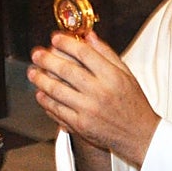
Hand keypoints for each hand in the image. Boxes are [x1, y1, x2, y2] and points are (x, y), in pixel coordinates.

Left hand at [27, 30, 160, 168]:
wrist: (139, 135)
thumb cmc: (133, 102)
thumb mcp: (126, 74)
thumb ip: (107, 54)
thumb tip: (88, 35)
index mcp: (112, 76)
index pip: (84, 53)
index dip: (66, 43)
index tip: (54, 38)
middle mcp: (100, 92)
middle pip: (66, 70)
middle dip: (47, 59)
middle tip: (36, 53)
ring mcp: (88, 110)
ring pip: (57, 91)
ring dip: (40, 80)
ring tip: (32, 72)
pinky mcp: (81, 126)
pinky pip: (57, 110)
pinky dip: (46, 101)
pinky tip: (40, 94)